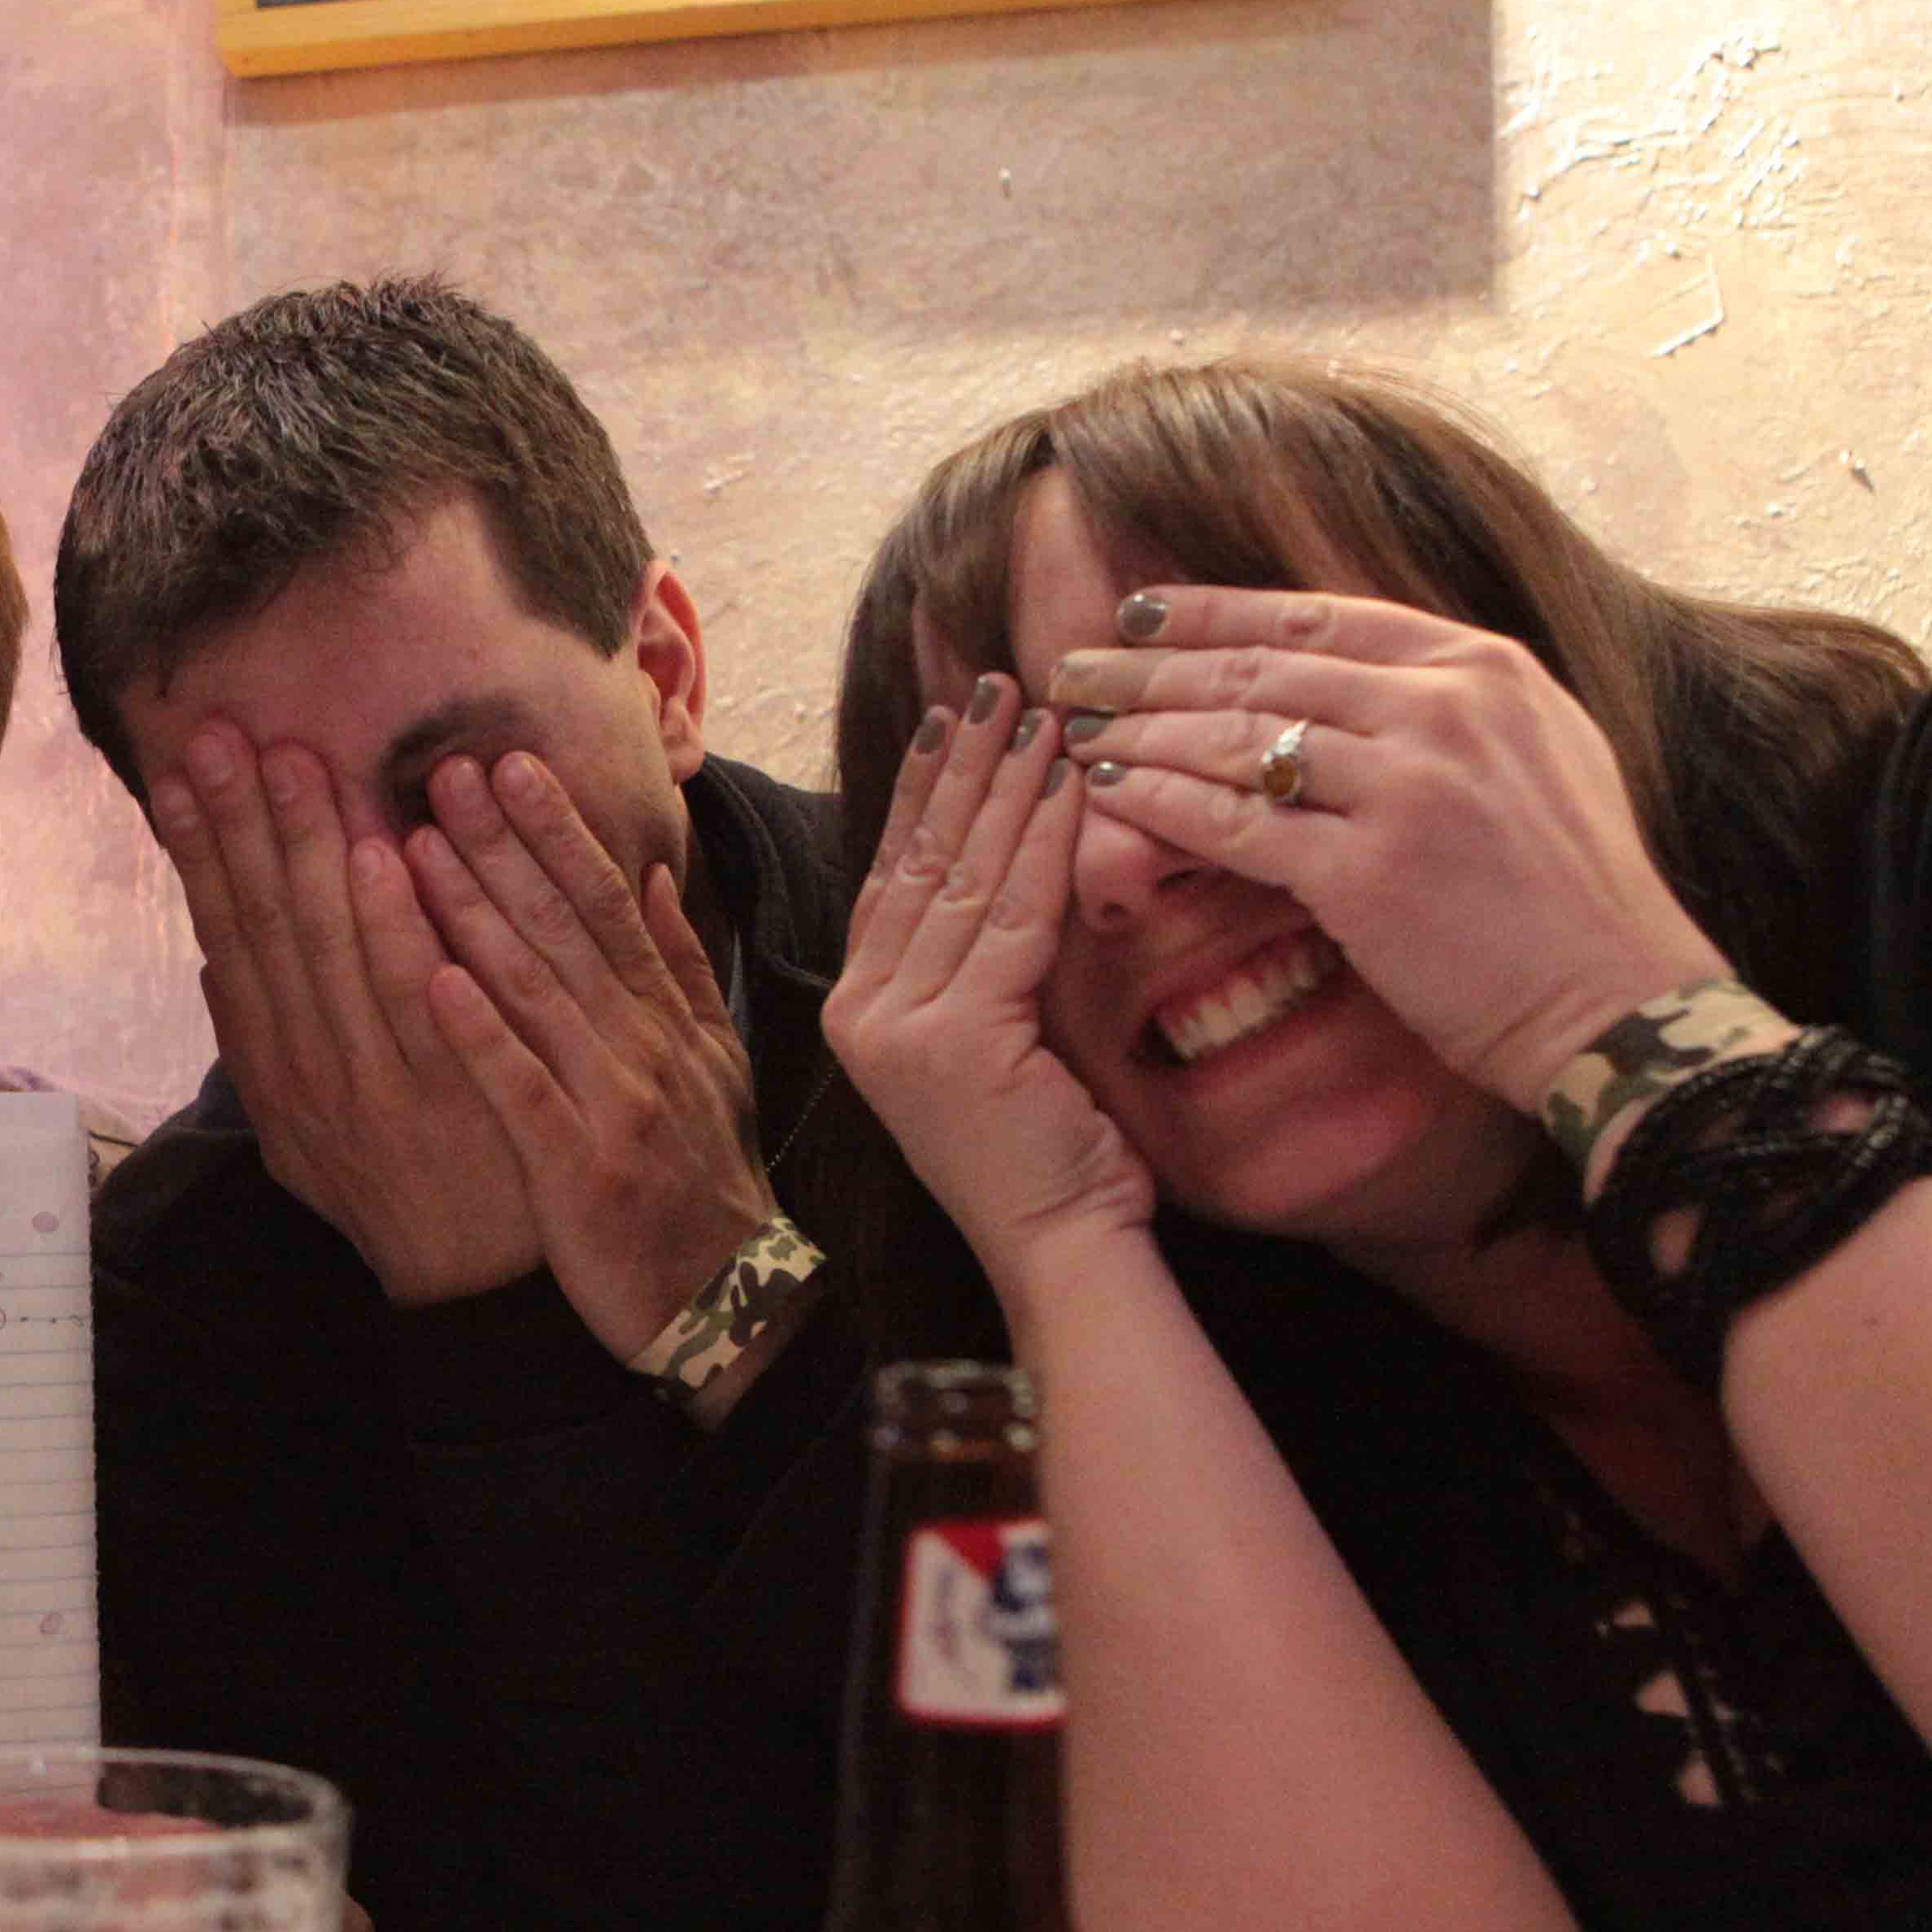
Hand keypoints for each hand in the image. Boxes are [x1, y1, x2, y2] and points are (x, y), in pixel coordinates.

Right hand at [154, 721, 536, 1305]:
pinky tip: (383, 851)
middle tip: (222, 732)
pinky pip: (415, 985)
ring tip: (291, 760)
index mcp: (272, 1066)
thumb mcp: (299, 1139)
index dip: (202, 851)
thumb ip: (256, 1052)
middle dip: (241, 822)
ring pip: (330, 943)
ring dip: (307, 846)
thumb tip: (213, 963)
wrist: (468, 1285)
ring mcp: (376, 1075)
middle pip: (266, 924)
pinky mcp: (447, 1083)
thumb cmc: (388, 1192)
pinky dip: (396, 917)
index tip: (181, 770)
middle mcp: (309, 1065)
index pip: (225, 936)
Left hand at [399, 750, 777, 1367]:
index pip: (604, 900)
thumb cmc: (699, 1178)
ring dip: (476, 914)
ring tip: (420, 846)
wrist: (722, 1301)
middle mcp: (640, 1043)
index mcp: (663, 1015)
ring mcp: (611, 1101)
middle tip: (443, 771)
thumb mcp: (712, 1061)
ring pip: (537, 990)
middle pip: (565, 926)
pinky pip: (522, 1089)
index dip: (554, 829)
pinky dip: (480, 1035)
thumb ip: (681, 968)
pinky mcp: (577, 1166)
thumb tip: (652, 876)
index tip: (505, 762)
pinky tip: (432, 981)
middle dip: (503, 844)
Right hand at [823, 682, 1154, 1268]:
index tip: (952, 716)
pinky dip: (1046, 839)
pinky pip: (1012, 914)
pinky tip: (1070, 782)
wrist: (1060, 1248)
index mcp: (861, 1011)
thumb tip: (1012, 852)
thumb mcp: (1000, 1036)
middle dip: (960, 763)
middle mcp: (863, 1012)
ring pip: (963, 875)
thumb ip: (987, 958)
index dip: (922, 789)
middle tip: (996, 682)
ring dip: (1005, 782)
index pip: (893, 874)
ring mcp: (898, 1025)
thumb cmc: (1049, 1156)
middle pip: (919, 860)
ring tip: (1037, 709)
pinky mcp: (954, 1036)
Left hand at [1050, 587, 1731, 1108]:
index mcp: (1487, 670)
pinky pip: (1234, 823)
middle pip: (1262, 670)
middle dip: (1151, 665)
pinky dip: (1162, 804)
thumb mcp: (1536, 755)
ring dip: (1141, 729)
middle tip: (1071, 665)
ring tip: (1077, 728)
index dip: (1216, 610)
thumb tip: (1349, 680)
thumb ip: (1449, 706)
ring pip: (1237, 739)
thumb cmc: (1572, 897)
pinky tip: (1112, 794)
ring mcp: (1408, 787)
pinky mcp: (1369, 873)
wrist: (1623, 1003)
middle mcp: (1447, 709)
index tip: (1141, 610)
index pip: (1320, 617)